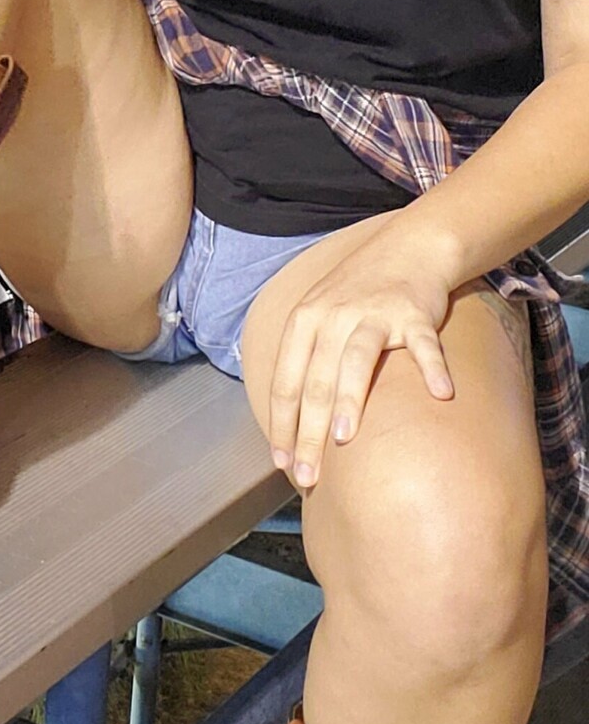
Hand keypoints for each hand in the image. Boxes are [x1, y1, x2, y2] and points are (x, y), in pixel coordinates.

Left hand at [267, 227, 458, 489]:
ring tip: (345, 440)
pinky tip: (441, 394)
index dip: (282, 425)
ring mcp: (374, 313)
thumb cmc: (358, 292)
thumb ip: (307, 360)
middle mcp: (334, 316)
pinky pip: (422, 344)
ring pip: (356, 360)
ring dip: (350, 400)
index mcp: (304, 321)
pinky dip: (432, 367)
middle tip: (309, 476)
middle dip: (309, 433)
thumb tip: (293, 422)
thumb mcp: (320, 316)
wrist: (407, 247)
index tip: (282, 464)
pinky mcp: (413, 313)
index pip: (286, 381)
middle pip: (316, 382)